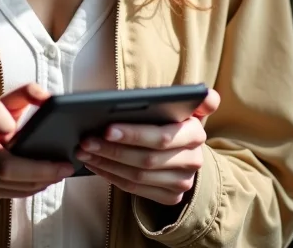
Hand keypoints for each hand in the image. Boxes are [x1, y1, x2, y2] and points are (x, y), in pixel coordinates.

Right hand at [0, 83, 74, 199]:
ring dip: (41, 181)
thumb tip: (48, 98)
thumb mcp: (10, 101)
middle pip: (5, 166)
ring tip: (61, 173)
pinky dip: (33, 188)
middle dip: (40, 169)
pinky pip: (11, 194)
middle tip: (66, 167)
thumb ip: (28, 93)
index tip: (12, 128)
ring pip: (11, 183)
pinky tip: (46, 180)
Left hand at [75, 89, 220, 205]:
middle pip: (146, 158)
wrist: (186, 150)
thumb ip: (196, 98)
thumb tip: (208, 95)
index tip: (107, 128)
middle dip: (112, 149)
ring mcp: (182, 181)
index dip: (134, 134)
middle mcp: (193, 160)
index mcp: (195, 133)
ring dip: (106, 163)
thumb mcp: (186, 105)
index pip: (162, 137)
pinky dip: (111, 176)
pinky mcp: (170, 196)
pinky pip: (135, 188)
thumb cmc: (175, 119)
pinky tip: (94, 163)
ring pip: (138, 175)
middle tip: (85, 140)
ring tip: (84, 151)